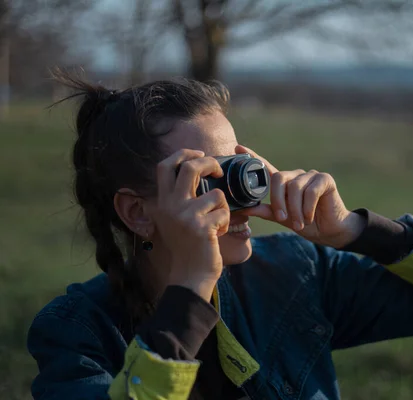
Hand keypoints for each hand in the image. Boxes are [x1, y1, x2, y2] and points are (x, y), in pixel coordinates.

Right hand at [152, 149, 229, 301]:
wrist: (189, 276)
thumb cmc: (188, 247)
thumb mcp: (175, 221)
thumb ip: (181, 200)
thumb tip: (200, 173)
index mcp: (162, 202)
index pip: (164, 166)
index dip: (183, 154)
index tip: (199, 153)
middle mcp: (170, 206)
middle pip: (190, 168)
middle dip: (209, 163)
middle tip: (219, 170)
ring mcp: (185, 216)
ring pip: (217, 194)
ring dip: (224, 207)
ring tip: (217, 223)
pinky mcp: (201, 226)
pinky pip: (224, 212)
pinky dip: (226, 222)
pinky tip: (218, 234)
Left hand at [236, 145, 365, 248]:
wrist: (331, 231)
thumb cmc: (307, 224)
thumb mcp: (284, 219)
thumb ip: (267, 212)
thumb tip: (246, 208)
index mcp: (285, 184)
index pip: (267, 167)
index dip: (253, 156)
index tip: (237, 148)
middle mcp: (297, 176)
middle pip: (279, 178)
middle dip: (278, 200)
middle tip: (283, 219)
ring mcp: (311, 175)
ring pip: (295, 188)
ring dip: (295, 209)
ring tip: (299, 223)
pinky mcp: (325, 179)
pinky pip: (310, 191)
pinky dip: (307, 207)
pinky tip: (310, 217)